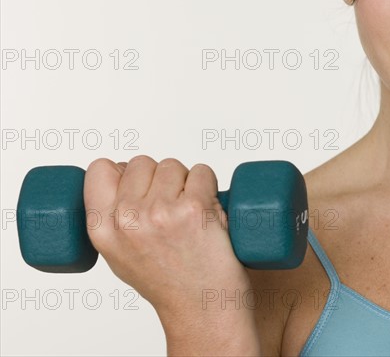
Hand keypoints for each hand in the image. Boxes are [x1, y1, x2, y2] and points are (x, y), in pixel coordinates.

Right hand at [83, 155, 252, 321]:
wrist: (202, 307)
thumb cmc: (166, 280)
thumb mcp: (119, 253)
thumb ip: (112, 215)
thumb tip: (121, 171)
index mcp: (102, 230)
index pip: (100, 169)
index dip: (124, 171)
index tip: (140, 186)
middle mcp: (127, 220)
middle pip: (142, 162)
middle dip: (159, 178)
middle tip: (171, 209)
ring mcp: (160, 212)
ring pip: (173, 166)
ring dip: (186, 182)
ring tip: (189, 216)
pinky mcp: (194, 208)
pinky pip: (203, 171)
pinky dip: (209, 185)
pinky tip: (207, 212)